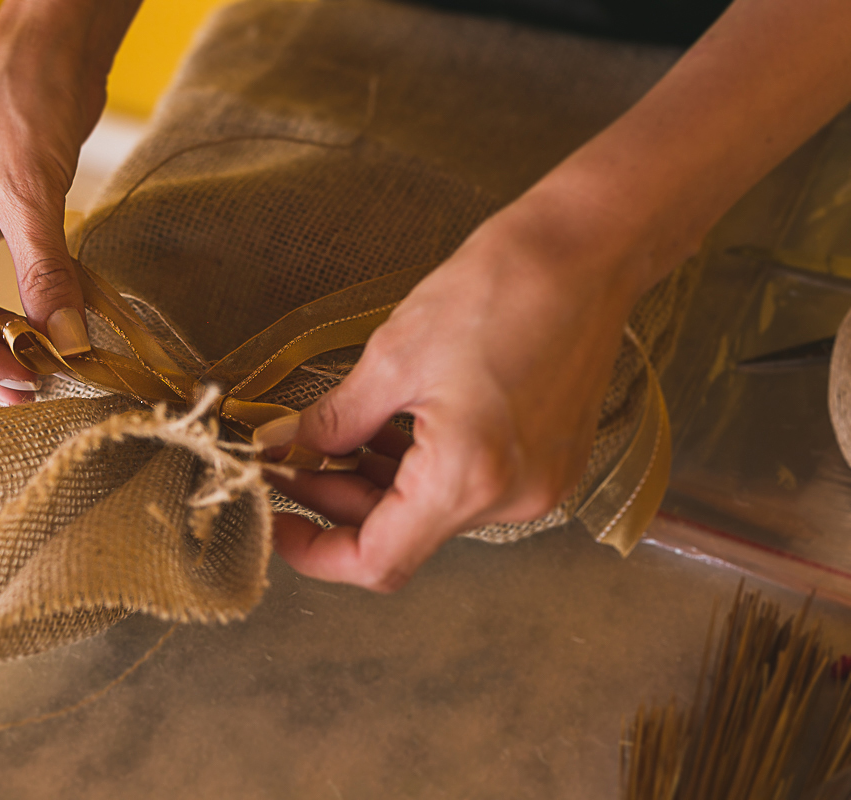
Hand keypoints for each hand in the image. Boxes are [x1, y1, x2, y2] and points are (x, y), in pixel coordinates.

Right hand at [0, 0, 138, 404]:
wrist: (54, 41)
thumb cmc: (23, 95)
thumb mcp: (31, 193)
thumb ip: (45, 272)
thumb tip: (66, 343)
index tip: (18, 379)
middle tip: (36, 391)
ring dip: (9, 338)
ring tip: (48, 372)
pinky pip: (3, 280)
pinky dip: (28, 307)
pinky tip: (53, 329)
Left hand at [265, 183, 652, 591]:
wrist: (588, 254)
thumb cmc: (497, 291)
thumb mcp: (393, 356)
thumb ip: (332, 420)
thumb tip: (285, 446)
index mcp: (467, 479)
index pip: (376, 561)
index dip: (315, 552)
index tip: (278, 521)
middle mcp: (510, 499)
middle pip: (402, 535)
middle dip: (337, 502)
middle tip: (289, 460)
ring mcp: (537, 485)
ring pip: (432, 511)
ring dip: (376, 484)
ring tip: (332, 438)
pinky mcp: (548, 464)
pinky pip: (467, 487)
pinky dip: (419, 469)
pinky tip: (386, 431)